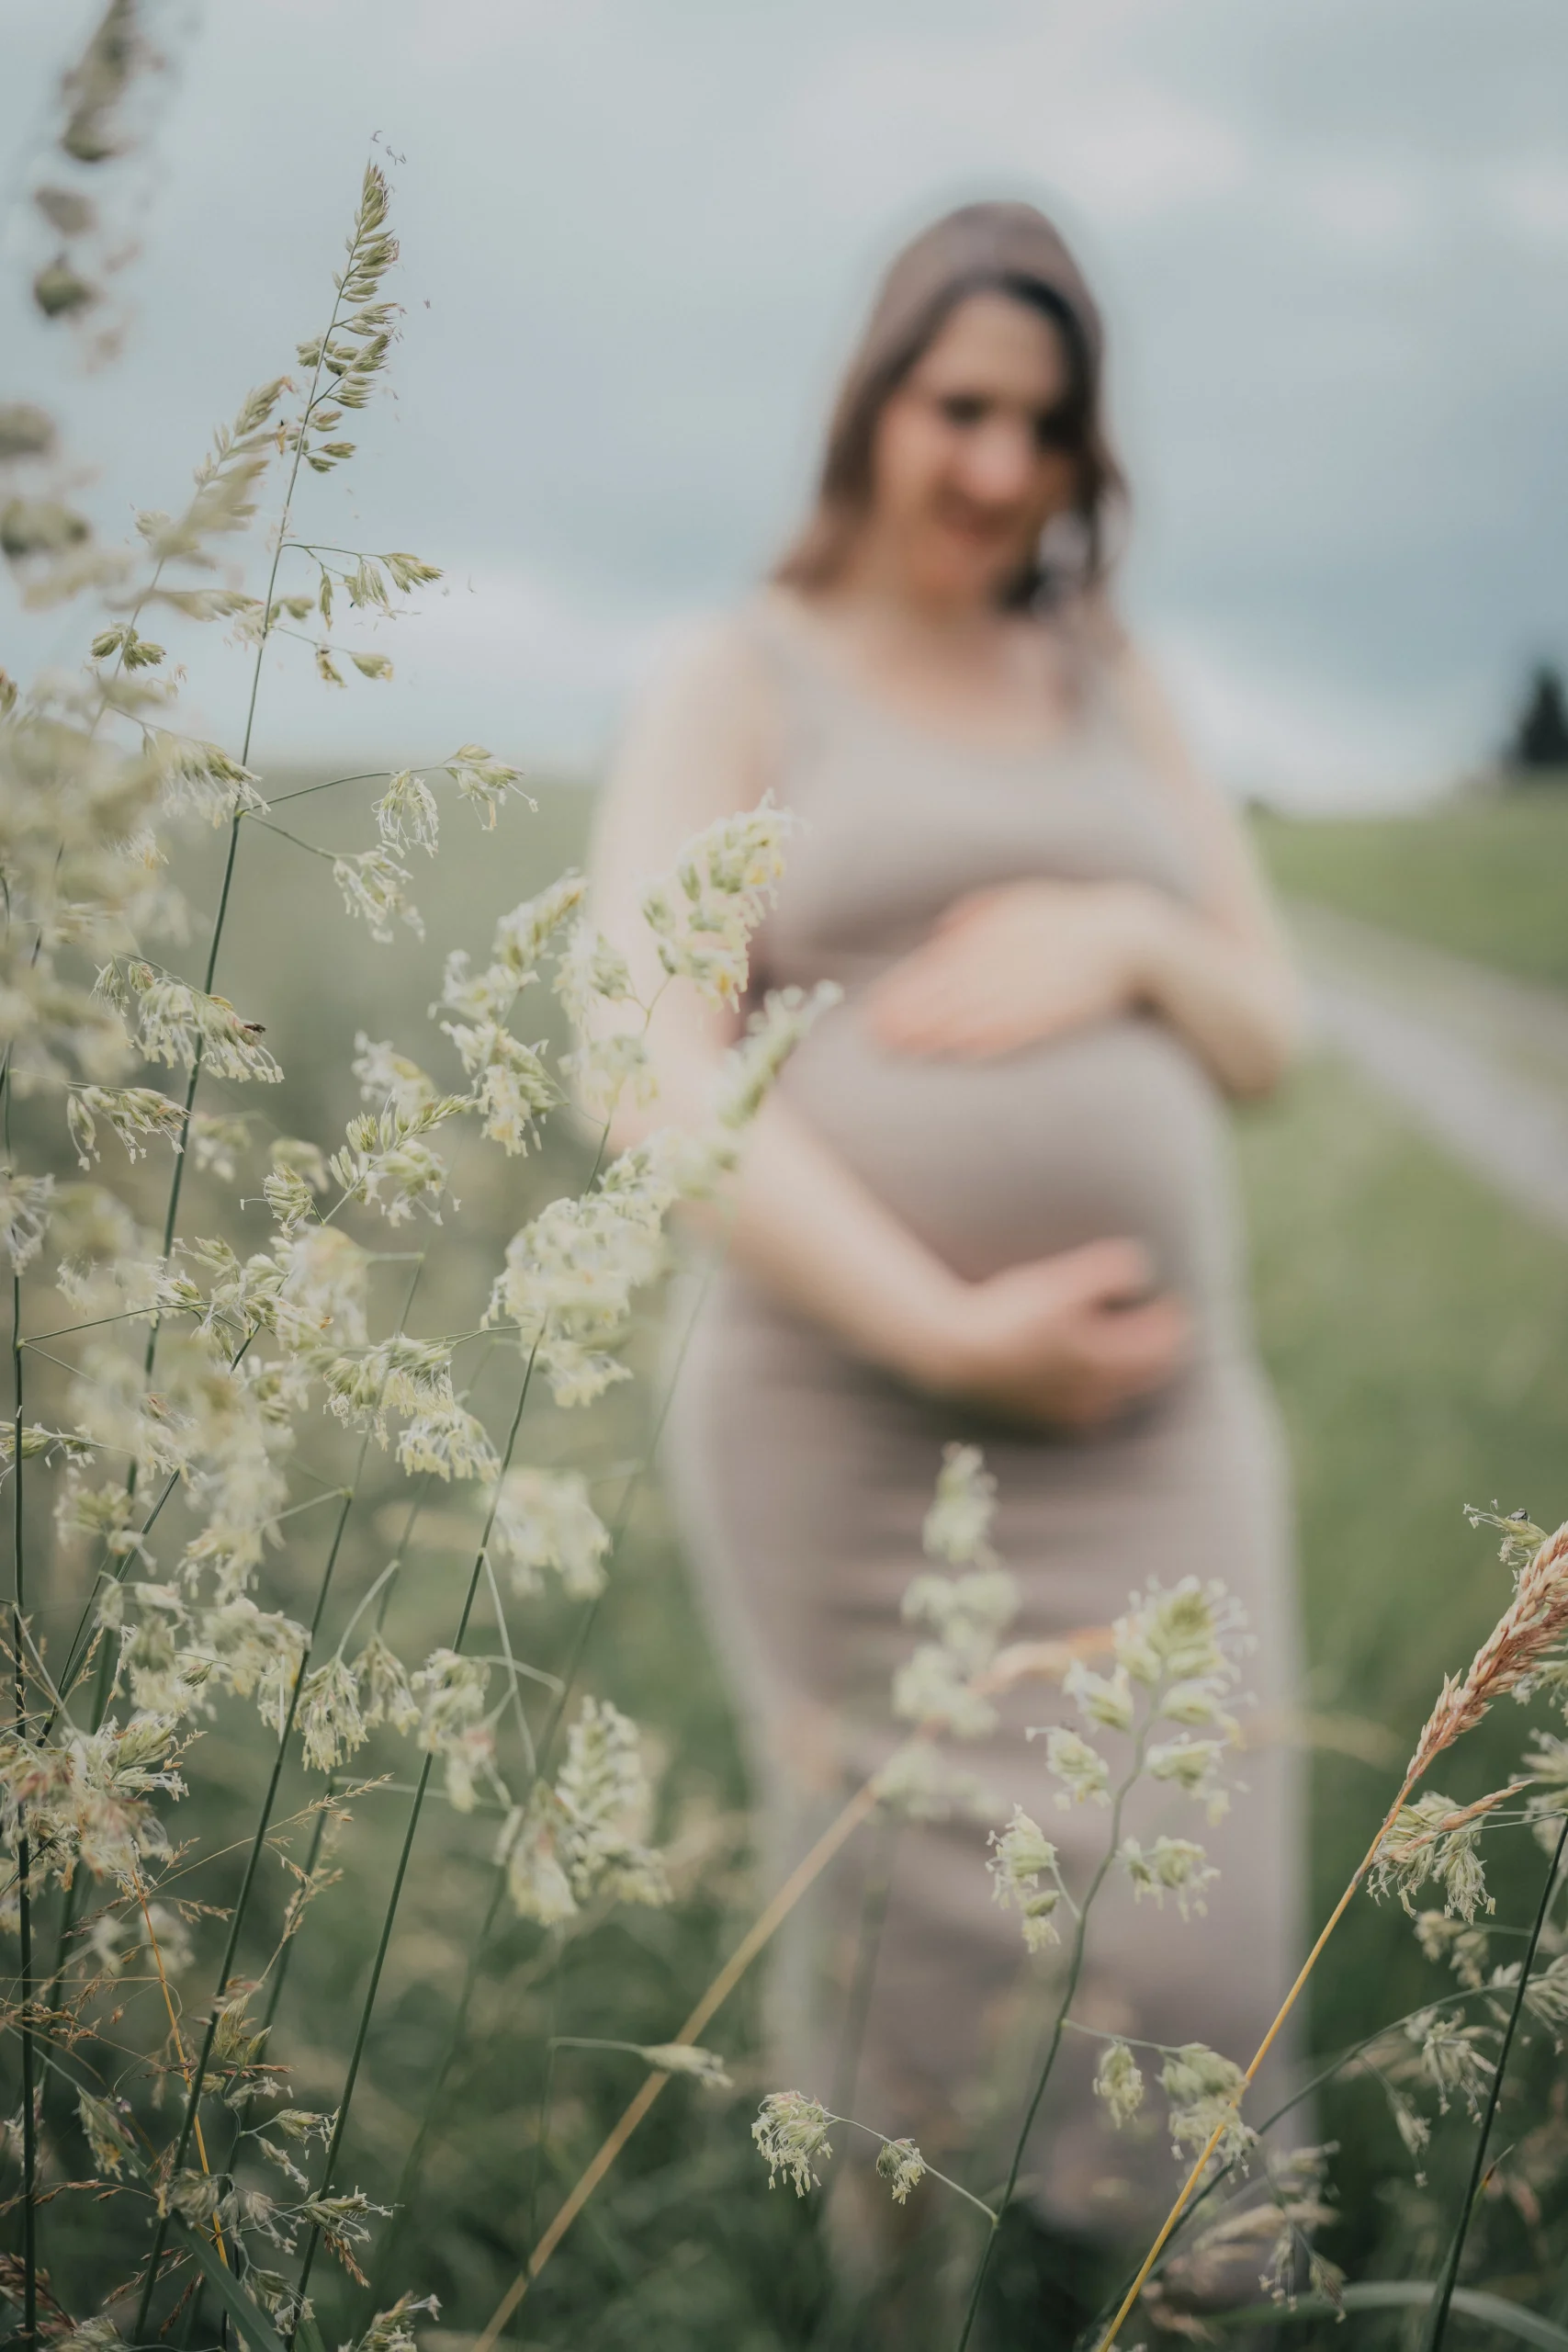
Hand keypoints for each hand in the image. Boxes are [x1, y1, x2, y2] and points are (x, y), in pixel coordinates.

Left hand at [866, 877, 1160, 1058]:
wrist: (1127, 935)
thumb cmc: (1068, 918)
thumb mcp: (1022, 900)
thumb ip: (980, 912)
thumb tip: (943, 930)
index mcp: (997, 931)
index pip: (942, 964)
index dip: (908, 989)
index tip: (879, 1008)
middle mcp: (1009, 958)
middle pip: (952, 991)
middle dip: (914, 1015)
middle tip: (880, 1036)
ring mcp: (1032, 987)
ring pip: (978, 1012)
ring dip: (940, 1033)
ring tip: (909, 1049)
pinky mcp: (1055, 1011)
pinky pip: (1017, 1028)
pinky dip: (989, 1040)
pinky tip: (962, 1053)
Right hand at [911, 1238, 1189, 1429]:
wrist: (959, 1356)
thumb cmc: (1009, 1314)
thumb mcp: (1061, 1283)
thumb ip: (1107, 1271)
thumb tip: (1144, 1265)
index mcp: (1105, 1357)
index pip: (1161, 1341)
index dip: (1173, 1319)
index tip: (1175, 1300)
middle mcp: (1097, 1390)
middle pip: (1151, 1373)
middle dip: (1165, 1348)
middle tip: (1169, 1325)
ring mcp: (1075, 1409)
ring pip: (1126, 1395)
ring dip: (1140, 1373)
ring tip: (1139, 1351)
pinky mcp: (1053, 1418)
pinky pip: (1098, 1412)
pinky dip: (1111, 1395)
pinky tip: (1101, 1382)